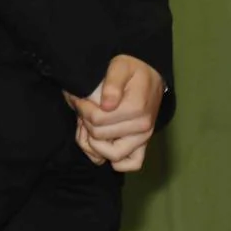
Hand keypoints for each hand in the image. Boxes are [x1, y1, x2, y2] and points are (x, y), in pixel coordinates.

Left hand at [66, 54, 164, 171]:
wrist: (151, 76)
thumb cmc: (133, 70)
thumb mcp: (120, 67)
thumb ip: (113, 81)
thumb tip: (107, 105)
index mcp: (136, 108)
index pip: (97, 119)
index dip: (82, 109)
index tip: (80, 99)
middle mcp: (143, 126)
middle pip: (99, 137)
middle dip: (85, 124)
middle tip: (83, 111)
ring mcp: (144, 137)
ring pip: (111, 156)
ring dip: (93, 145)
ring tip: (88, 128)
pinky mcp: (143, 144)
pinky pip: (130, 164)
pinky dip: (114, 160)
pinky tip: (103, 144)